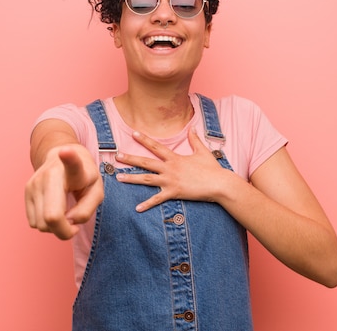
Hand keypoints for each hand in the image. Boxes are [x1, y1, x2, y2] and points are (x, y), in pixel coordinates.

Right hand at [25, 144, 103, 239]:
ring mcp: (34, 183)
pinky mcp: (26, 192)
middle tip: (75, 225)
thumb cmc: (84, 177)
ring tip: (65, 214)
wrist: (63, 156)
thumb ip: (87, 209)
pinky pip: (34, 223)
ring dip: (55, 228)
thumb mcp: (96, 190)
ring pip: (40, 225)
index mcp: (73, 169)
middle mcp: (48, 174)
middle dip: (64, 231)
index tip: (65, 151)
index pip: (72, 163)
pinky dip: (46, 224)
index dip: (69, 158)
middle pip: (51, 217)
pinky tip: (55, 210)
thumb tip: (68, 222)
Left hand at [114, 128, 234, 211]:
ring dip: (132, 179)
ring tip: (119, 178)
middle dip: (130, 159)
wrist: (219, 184)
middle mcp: (170, 168)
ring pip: (146, 179)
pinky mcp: (174, 192)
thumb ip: (195, 139)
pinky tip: (137, 208)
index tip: (133, 133)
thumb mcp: (203, 151)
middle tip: (117, 156)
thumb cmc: (212, 169)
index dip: (144, 139)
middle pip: (146, 162)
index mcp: (175, 158)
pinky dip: (147, 204)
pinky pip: (157, 199)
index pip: (156, 146)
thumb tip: (192, 128)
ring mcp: (170, 181)